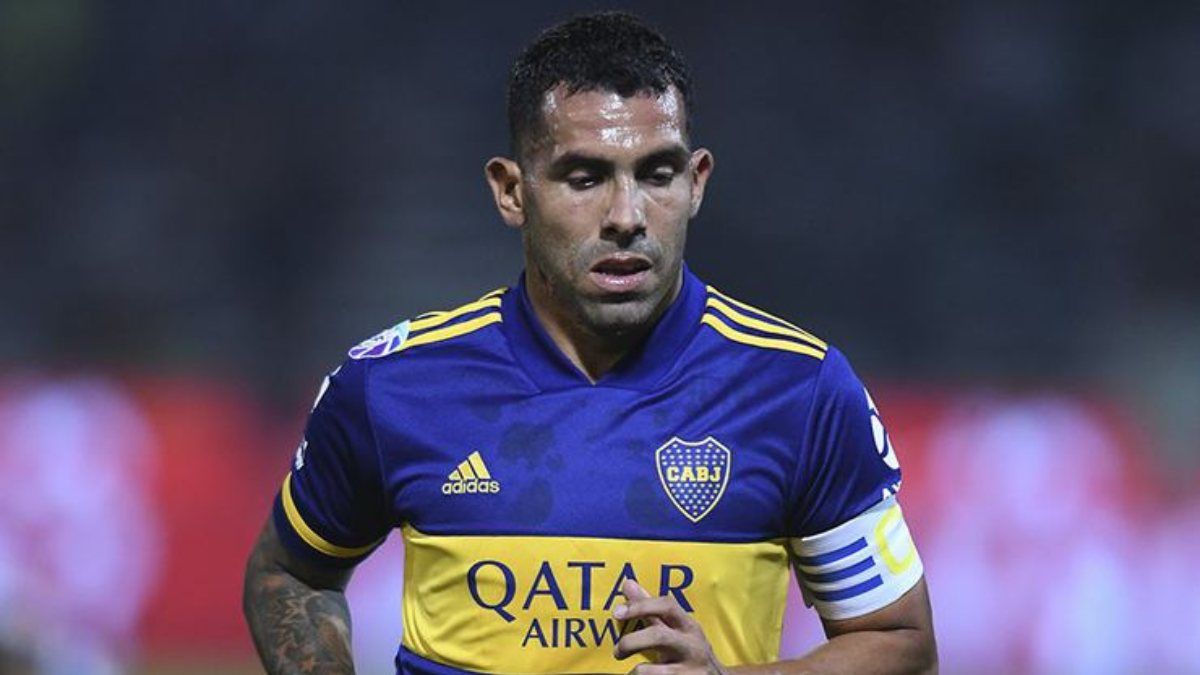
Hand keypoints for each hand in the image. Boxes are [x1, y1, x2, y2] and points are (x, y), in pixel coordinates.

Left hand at [612, 579, 729, 674]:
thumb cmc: (690, 651)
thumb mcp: (676, 629)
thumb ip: (651, 610)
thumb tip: (627, 584)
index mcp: (688, 626)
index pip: (666, 606)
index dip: (640, 606)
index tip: (617, 612)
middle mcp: (692, 646)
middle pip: (658, 636)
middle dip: (631, 642)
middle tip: (618, 652)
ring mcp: (691, 670)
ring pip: (656, 671)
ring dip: (637, 671)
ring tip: (633, 674)